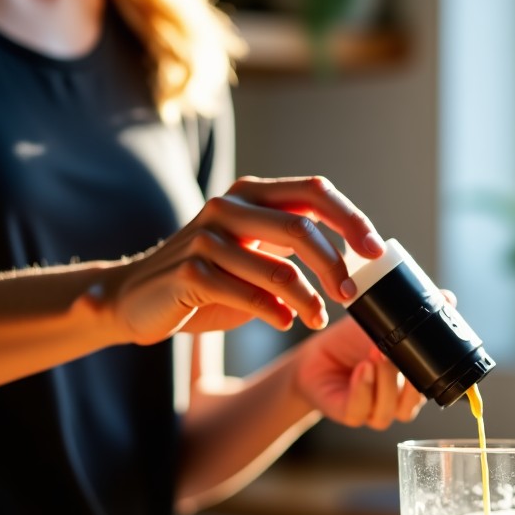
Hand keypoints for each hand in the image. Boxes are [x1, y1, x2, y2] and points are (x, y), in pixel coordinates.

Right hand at [103, 176, 383, 343]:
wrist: (138, 299)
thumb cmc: (210, 279)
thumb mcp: (255, 252)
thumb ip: (293, 245)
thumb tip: (356, 260)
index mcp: (251, 194)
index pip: (313, 191)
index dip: (350, 219)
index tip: (376, 251)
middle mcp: (228, 207)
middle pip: (301, 228)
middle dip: (335, 265)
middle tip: (350, 294)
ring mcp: (206, 238)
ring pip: (279, 269)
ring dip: (308, 300)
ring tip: (316, 318)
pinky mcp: (190, 272)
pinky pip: (249, 295)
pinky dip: (276, 313)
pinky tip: (284, 323)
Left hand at [292, 315, 425, 428]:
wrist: (315, 355)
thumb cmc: (351, 342)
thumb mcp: (383, 324)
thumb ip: (412, 314)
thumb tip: (447, 298)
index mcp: (411, 384)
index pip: (431, 387)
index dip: (433, 374)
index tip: (428, 352)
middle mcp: (396, 402)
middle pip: (411, 402)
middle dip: (405, 378)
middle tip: (393, 351)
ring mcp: (374, 412)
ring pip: (388, 409)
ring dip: (383, 380)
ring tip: (373, 355)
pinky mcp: (350, 415)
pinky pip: (361, 410)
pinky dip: (362, 389)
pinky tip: (360, 370)